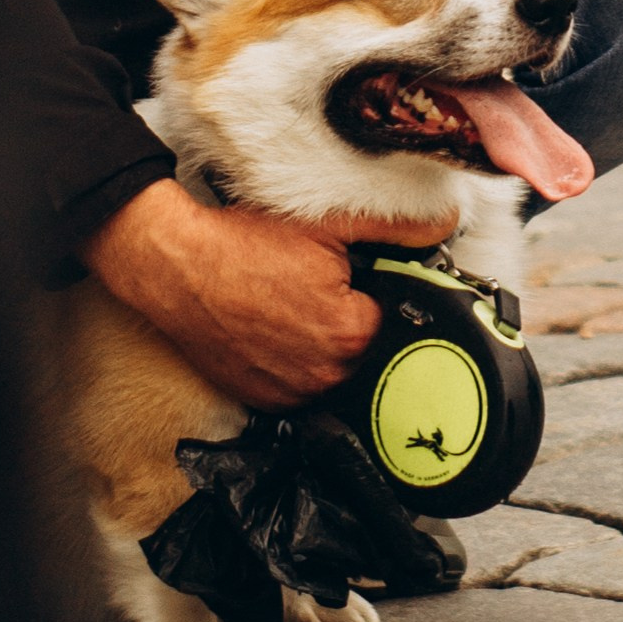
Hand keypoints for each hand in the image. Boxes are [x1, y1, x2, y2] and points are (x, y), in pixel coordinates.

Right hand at [81, 179, 458, 408]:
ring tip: (292, 302)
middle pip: (365, 348)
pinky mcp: (259, 399)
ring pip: (332, 369)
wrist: (177, 266)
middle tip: (317, 282)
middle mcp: (321, 376)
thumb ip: (396, 226)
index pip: (392, 318)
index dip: (374, 291)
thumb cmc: (244, 243)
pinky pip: (297, 385)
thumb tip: (445, 223)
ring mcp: (287, 393)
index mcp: (348, 335)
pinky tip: (274, 326)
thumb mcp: (328, 222)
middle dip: (352, 318)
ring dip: (324, 343)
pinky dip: (293, 361)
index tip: (351, 274)